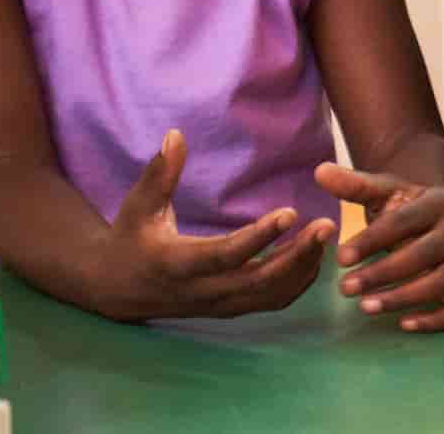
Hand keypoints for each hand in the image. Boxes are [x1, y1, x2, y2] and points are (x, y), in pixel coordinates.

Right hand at [97, 130, 335, 321]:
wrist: (116, 287)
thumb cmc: (130, 237)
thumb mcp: (138, 205)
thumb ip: (159, 173)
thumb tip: (175, 135)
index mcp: (176, 264)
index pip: (225, 255)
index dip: (259, 237)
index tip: (291, 212)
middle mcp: (201, 290)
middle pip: (258, 282)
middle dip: (296, 256)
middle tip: (327, 225)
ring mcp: (217, 305)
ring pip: (269, 296)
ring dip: (302, 268)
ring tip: (325, 234)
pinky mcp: (229, 309)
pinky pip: (270, 302)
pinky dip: (297, 283)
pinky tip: (314, 256)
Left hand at [315, 164, 443, 332]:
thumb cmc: (409, 208)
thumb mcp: (385, 192)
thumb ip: (354, 185)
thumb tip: (320, 171)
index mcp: (440, 202)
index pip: (403, 223)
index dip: (370, 241)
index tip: (339, 258)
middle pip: (423, 255)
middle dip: (381, 273)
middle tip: (344, 289)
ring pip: (441, 283)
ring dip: (402, 298)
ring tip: (365, 307)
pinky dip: (438, 320)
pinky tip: (405, 324)